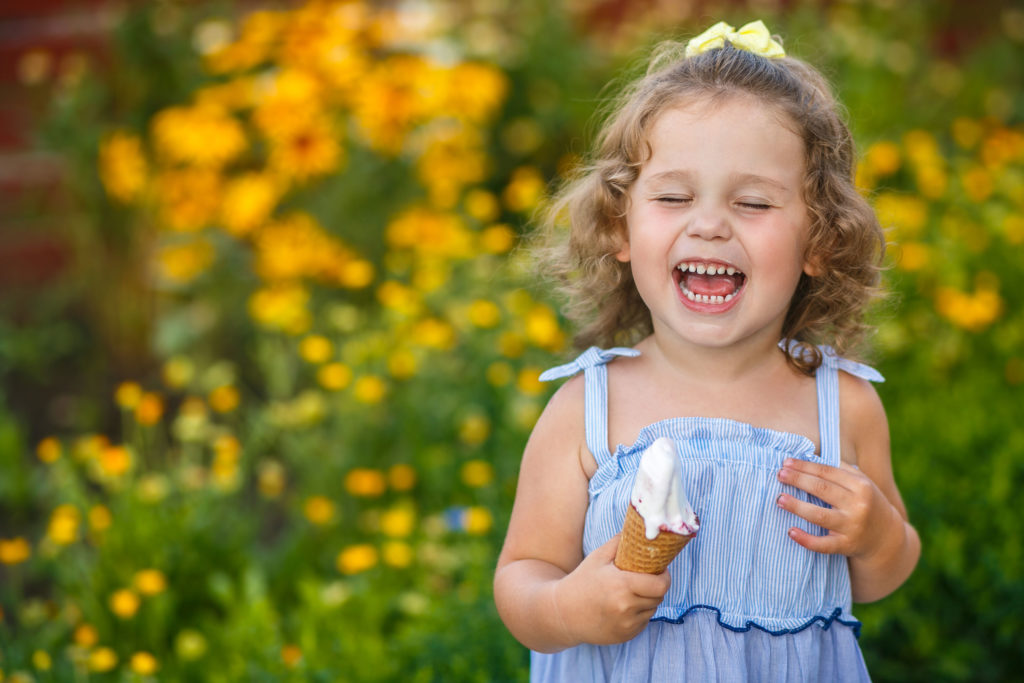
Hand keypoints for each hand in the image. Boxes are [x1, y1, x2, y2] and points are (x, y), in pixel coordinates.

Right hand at [553, 534, 671, 645]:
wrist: (563, 614)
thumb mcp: (598, 557)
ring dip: (648, 600)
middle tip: (646, 579)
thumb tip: (638, 531)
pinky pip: (643, 622)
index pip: (660, 585)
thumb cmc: (581, 581)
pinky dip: (639, 613)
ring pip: (652, 609)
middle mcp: (626, 607)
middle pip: (659, 597)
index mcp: (621, 585)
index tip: (660, 570)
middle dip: (656, 587)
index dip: (665, 576)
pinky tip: (624, 606)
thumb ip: (619, 542)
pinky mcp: (625, 635)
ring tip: (632, 592)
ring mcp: (626, 625)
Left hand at [776, 458, 897, 559]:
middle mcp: (858, 505)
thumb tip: (808, 456)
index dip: (805, 466)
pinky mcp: (846, 545)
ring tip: (780, 499)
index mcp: (861, 486)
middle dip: (798, 480)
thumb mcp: (861, 483)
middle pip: (822, 489)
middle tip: (780, 475)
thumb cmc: (866, 503)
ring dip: (797, 506)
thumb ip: (840, 470)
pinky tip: (791, 531)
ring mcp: (852, 527)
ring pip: (819, 515)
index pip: (827, 472)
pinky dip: (806, 539)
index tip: (786, 462)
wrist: (886, 538)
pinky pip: (823, 544)